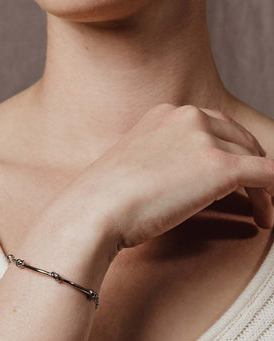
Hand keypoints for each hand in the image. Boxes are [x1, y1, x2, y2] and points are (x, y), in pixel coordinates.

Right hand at [56, 103, 272, 254]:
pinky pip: (266, 175)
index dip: (228, 152)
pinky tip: (267, 214)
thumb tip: (176, 184)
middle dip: (249, 166)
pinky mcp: (220, 166)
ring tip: (260, 213)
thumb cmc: (102, 199)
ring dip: (261, 186)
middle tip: (252, 195)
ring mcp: (206, 140)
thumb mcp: (131, 167)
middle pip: (238, 138)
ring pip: (254, 157)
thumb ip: (159, 163)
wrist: (96, 209)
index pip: (213, 127)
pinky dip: (271, 194)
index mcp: (165, 115)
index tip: (232, 177)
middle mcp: (189, 117)